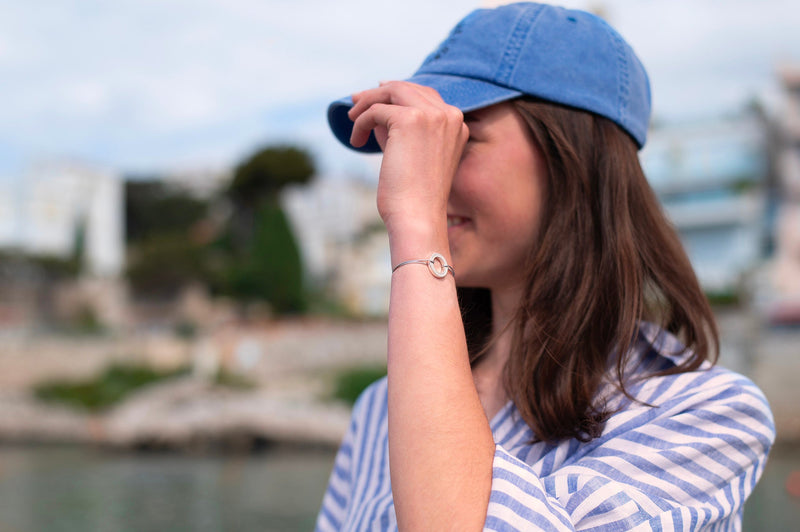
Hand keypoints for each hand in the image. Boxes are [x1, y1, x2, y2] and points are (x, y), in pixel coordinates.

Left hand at [348, 82, 467, 246]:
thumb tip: (374, 104)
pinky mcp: (410, 120)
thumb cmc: (414, 195)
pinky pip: (376, 111)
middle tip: (355, 103)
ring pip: (391, 91)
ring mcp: (432, 115)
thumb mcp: (413, 154)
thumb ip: (401, 128)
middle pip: (407, 88)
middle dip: (378, 93)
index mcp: (458, 124)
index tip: (374, 97)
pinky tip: (356, 141)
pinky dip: (361, 123)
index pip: (424, 95)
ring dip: (367, 103)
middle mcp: (449, 115)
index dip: (396, 93)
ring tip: (352, 120)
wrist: (418, 217)